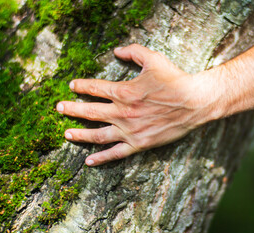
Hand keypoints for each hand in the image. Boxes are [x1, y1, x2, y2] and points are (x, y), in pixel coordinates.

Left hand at [56, 44, 217, 165]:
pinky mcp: (139, 144)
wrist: (194, 103)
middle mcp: (122, 112)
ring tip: (67, 134)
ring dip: (80, 134)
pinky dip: (101, 158)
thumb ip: (132, 52)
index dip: (81, 86)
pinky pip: (116, 153)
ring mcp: (130, 130)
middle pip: (90, 112)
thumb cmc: (175, 80)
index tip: (72, 86)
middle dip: (72, 109)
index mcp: (124, 91)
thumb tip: (116, 50)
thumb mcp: (153, 59)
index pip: (94, 88)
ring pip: (98, 135)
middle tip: (59, 109)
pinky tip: (89, 161)